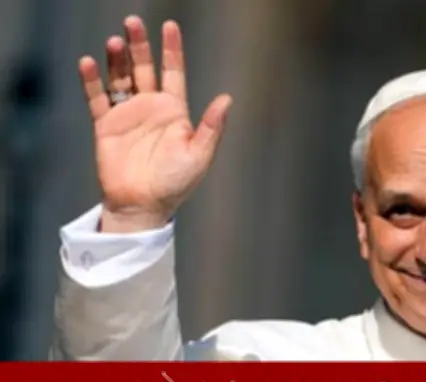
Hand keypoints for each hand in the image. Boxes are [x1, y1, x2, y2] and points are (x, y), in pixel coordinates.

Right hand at [79, 16, 232, 231]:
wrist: (143, 206)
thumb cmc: (176, 184)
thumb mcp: (198, 154)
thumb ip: (210, 126)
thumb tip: (227, 99)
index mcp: (175, 112)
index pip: (173, 73)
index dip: (171, 50)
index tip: (169, 27)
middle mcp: (151, 108)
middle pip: (144, 68)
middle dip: (139, 45)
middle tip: (132, 21)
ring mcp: (127, 115)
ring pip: (120, 78)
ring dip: (117, 60)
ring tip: (115, 42)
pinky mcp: (106, 126)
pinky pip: (97, 98)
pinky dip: (93, 81)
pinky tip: (89, 63)